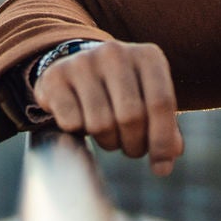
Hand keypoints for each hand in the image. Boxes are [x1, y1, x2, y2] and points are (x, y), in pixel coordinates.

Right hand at [34, 41, 184, 175]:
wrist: (78, 68)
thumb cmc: (123, 92)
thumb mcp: (149, 101)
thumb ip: (164, 129)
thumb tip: (163, 163)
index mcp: (147, 56)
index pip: (160, 102)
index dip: (162, 140)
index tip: (160, 167)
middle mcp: (115, 53)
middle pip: (131, 116)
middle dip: (133, 145)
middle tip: (131, 148)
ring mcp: (83, 62)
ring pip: (100, 123)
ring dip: (107, 142)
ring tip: (108, 134)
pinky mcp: (55, 76)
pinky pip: (71, 122)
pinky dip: (78, 132)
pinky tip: (81, 121)